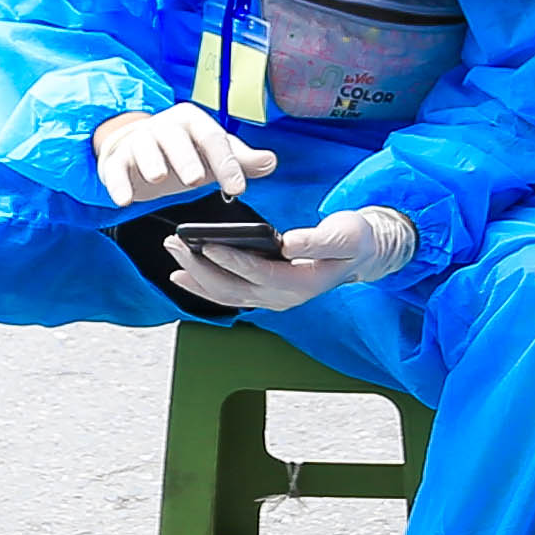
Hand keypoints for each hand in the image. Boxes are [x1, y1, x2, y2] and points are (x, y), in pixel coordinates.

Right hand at [94, 102, 278, 206]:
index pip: (213, 138)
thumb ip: (240, 159)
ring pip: (144, 148)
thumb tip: (269, 161)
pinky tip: (124, 199)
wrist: (136, 148)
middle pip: (176, 139)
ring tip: (159, 178)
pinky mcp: (116, 161)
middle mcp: (164, 127)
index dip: (227, 163)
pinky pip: (115, 169)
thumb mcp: (212, 155)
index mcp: (192, 122)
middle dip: (187, 158)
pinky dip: (118, 184)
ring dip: (151, 162)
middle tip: (196, 179)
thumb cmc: (182, 153)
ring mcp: (138, 142)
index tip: (238, 189)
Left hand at [167, 205, 413, 314]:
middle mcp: (282, 298)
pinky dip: (203, 286)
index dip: (231, 260)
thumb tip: (286, 244)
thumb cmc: (352, 240)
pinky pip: (228, 295)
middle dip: (201, 267)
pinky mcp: (263, 293)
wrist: (360, 255)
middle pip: (232, 288)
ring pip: (225, 295)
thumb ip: (316, 240)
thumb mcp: (342, 234)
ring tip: (174, 254)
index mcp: (301, 283)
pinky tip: (183, 274)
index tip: (207, 245)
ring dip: (196, 276)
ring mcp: (271, 299)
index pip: (258, 273)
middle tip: (176, 244)